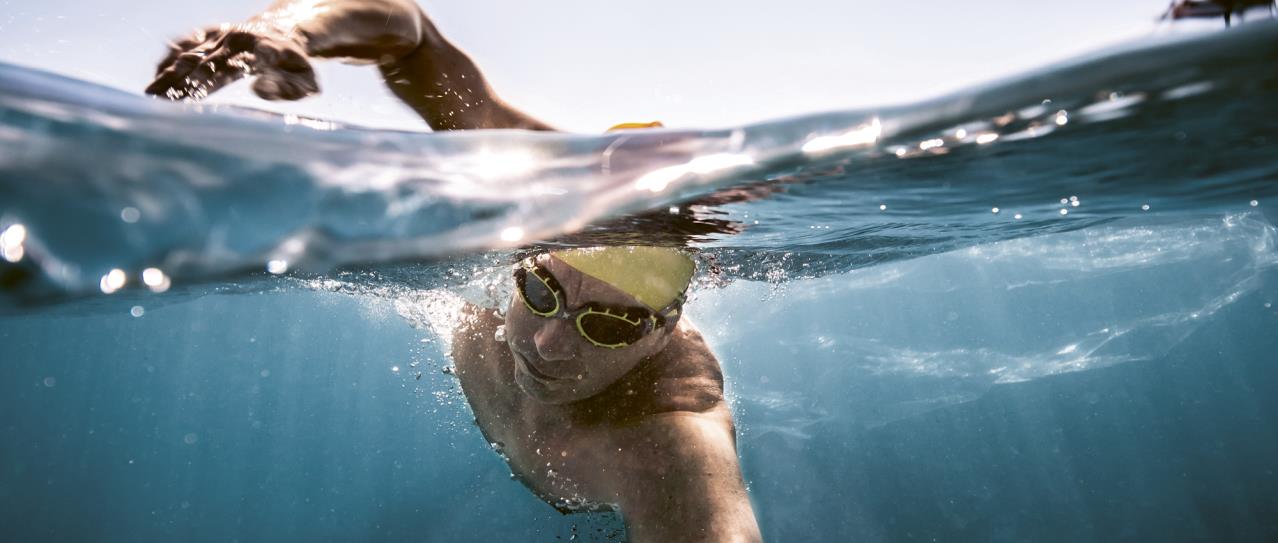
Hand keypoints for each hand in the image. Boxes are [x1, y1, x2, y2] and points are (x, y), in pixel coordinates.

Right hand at [145, 25, 318, 100]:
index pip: (232, 63)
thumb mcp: (305, 80)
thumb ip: (289, 89)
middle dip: (184, 79)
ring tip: (150, 95)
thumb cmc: (296, 64)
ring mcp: (219, 36)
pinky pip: (184, 45)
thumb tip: (258, 88)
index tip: (197, 82)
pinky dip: (169, 59)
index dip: (215, 70)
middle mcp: (235, 40)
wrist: (282, 30)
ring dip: (170, 74)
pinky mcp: (208, 35)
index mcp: (260, 50)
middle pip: (205, 61)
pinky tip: (154, 77)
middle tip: (163, 100)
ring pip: (190, 55)